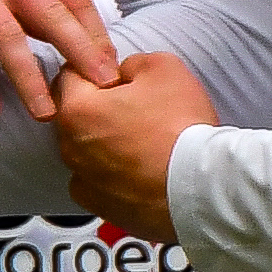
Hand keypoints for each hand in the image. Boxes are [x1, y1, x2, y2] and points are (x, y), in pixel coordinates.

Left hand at [49, 52, 217, 238]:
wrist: (200, 185)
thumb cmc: (181, 128)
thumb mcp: (163, 67)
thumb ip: (132, 63)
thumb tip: (125, 73)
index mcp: (78, 110)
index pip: (70, 75)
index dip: (97, 70)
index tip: (119, 77)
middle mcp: (72, 148)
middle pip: (76, 115)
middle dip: (99, 108)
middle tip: (137, 108)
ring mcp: (84, 181)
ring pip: (86, 151)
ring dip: (106, 143)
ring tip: (144, 141)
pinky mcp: (102, 207)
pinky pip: (97, 182)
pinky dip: (112, 175)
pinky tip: (140, 168)